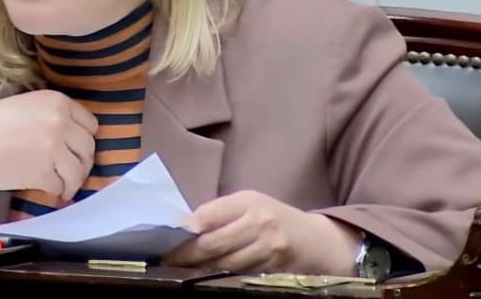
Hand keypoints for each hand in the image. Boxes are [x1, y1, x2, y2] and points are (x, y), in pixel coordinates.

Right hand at [0, 89, 97, 200]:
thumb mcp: (28, 105)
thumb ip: (52, 116)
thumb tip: (69, 137)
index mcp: (58, 102)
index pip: (90, 124)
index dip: (84, 139)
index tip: (77, 148)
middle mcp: (61, 124)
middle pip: (88, 148)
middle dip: (82, 162)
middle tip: (73, 170)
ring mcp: (54, 150)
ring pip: (79, 171)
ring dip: (74, 181)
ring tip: (66, 187)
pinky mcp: (43, 173)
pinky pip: (61, 187)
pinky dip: (58, 192)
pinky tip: (54, 193)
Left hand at [162, 190, 359, 274]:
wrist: (315, 241)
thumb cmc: (274, 218)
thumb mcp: (250, 204)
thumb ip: (220, 213)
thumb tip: (184, 227)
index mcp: (249, 201)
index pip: (209, 215)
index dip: (184, 230)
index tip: (165, 239)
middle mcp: (259, 223)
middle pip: (213, 243)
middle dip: (186, 255)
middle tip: (166, 260)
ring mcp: (267, 250)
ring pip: (224, 264)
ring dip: (199, 269)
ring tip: (180, 270)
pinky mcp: (273, 271)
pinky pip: (238, 276)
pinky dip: (220, 277)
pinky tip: (205, 277)